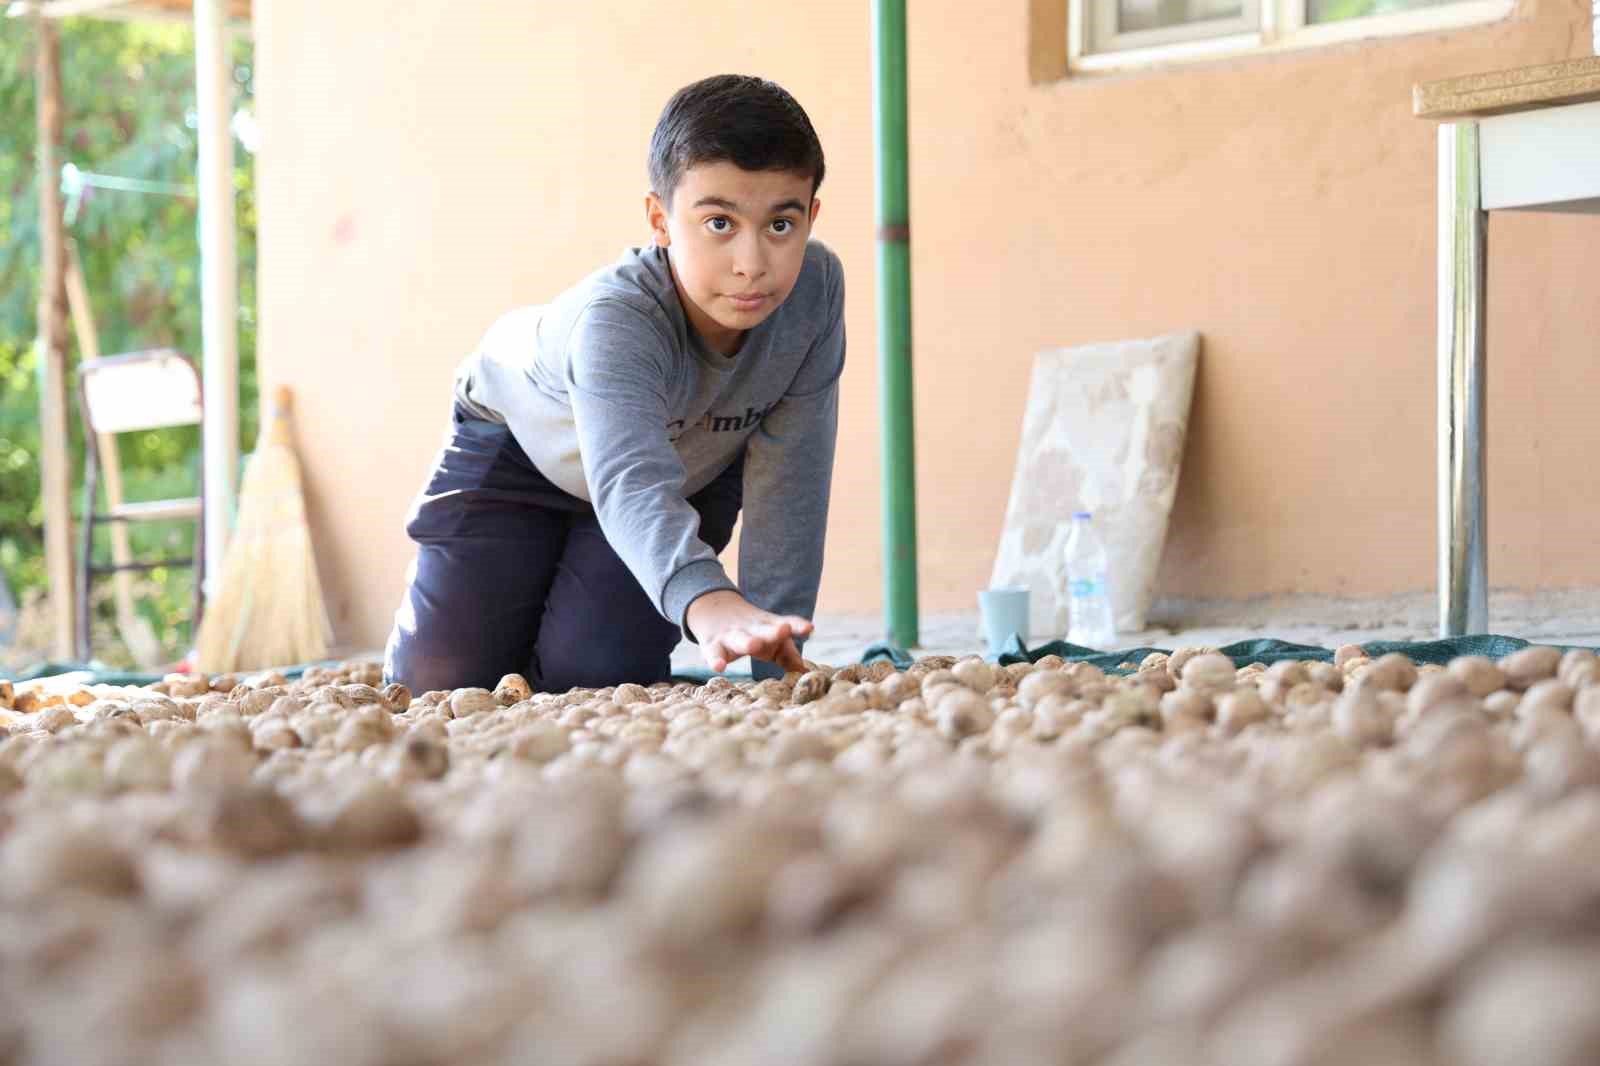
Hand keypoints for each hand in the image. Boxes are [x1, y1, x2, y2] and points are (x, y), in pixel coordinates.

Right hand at [685, 590, 813, 673]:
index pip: (786, 624)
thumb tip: (805, 673)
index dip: (797, 626)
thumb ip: (789, 657)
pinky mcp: (713, 646)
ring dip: (747, 641)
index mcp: (769, 626)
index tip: (808, 628)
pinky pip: (714, 653)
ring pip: (740, 639)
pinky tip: (719, 667)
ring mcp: (731, 636)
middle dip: (774, 631)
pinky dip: (715, 660)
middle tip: (784, 630)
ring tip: (754, 645)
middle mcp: (752, 629)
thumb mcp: (772, 642)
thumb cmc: (754, 633)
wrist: (715, 610)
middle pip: (764, 630)